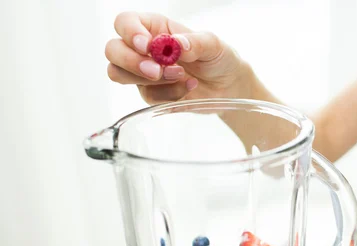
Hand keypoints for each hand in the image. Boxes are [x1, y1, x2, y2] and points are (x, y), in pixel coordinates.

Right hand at [105, 12, 250, 104]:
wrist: (228, 86)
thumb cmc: (218, 58)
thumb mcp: (213, 45)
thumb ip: (195, 42)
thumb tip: (176, 44)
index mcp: (154, 27)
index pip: (125, 23)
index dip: (129, 33)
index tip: (147, 46)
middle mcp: (143, 48)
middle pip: (112, 50)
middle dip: (132, 62)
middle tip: (157, 70)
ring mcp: (143, 72)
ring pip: (119, 74)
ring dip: (149, 79)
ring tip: (180, 76)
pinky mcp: (150, 93)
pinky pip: (147, 96)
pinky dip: (168, 94)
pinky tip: (188, 87)